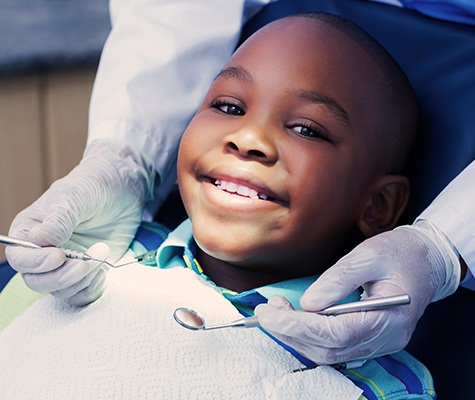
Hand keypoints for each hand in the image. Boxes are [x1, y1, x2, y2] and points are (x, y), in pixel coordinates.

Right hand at [6, 139, 154, 305]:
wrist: (123, 188)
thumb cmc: (94, 186)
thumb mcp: (75, 197)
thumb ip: (59, 220)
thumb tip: (38, 240)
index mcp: (30, 231)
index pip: (20, 258)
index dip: (36, 263)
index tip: (58, 256)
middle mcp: (43, 252)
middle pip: (37, 281)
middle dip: (62, 277)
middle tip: (85, 263)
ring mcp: (66, 264)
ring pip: (61, 291)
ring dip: (82, 279)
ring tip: (101, 252)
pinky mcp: (86, 273)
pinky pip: (81, 295)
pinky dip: (91, 289)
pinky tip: (103, 270)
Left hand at [255, 220, 459, 363]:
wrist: (426, 260)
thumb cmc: (400, 254)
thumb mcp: (369, 255)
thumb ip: (338, 279)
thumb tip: (308, 303)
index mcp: (389, 318)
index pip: (336, 334)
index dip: (298, 326)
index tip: (269, 313)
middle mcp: (385, 339)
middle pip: (329, 349)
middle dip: (291, 332)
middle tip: (266, 310)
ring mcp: (378, 343)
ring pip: (329, 353)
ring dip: (296, 336)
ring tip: (275, 311)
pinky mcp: (369, 339)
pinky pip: (334, 348)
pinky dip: (308, 337)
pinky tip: (292, 320)